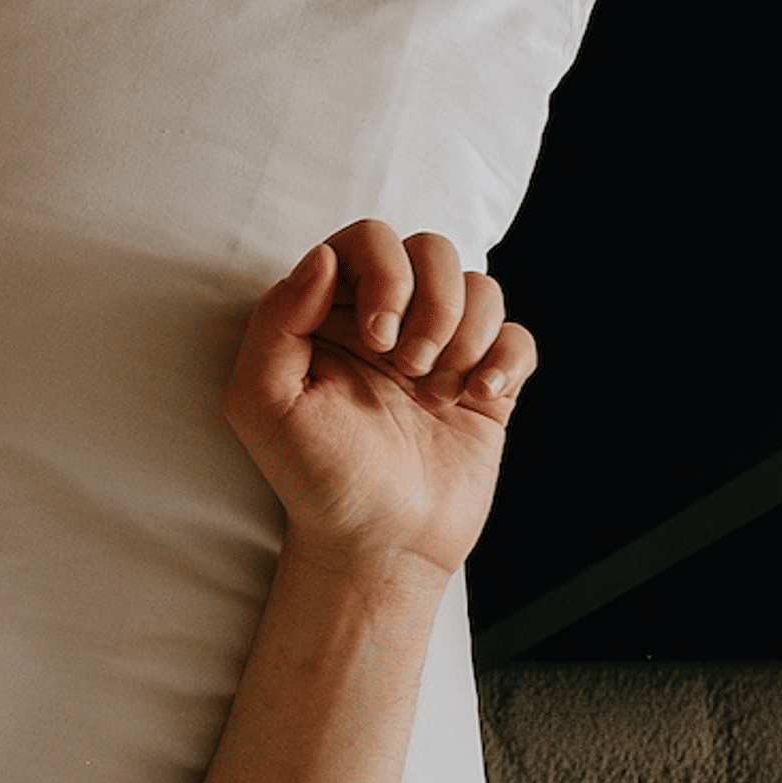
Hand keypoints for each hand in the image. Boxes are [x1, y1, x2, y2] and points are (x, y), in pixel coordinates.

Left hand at [219, 220, 536, 579]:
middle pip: (431, 248)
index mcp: (329, 314)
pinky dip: (507, 358)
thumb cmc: (313, 476)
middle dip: (431, 302)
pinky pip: (518, 334)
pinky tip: (480, 396)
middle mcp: (387, 322)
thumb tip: (323, 256)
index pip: (366, 239)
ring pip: (480, 284)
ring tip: (435, 393)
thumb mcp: (263, 401)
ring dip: (465, 333)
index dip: (382, 271)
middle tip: (407, 365)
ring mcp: (440, 350)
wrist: (377, 543)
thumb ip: (277, 320)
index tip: (375, 337)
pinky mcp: (485, 384)